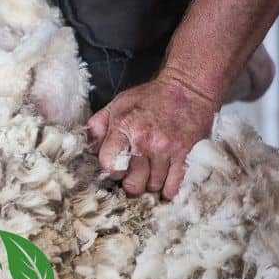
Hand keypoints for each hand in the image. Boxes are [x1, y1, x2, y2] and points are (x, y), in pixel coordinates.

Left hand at [87, 73, 218, 198]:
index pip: (109, 165)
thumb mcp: (118, 104)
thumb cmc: (151, 98)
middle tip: (132, 175)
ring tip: (149, 173)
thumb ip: (99, 126)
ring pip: (153, 186)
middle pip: (132, 183)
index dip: (110, 170)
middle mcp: (144, 140)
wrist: (188, 89)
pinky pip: (174, 185)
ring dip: (149, 184)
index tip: (115, 167)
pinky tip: (164, 181)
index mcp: (124, 127)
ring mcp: (166, 149)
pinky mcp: (185, 154)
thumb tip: (90, 148)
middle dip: (130, 183)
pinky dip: (167, 189)